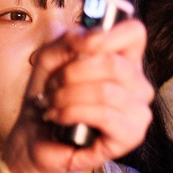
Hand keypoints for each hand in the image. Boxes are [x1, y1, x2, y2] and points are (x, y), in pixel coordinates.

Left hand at [0, 19, 154, 172]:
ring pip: (106, 91)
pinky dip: (71, 113)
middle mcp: (137, 85)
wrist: (34, 139)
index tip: (82, 43)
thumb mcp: (49, 61)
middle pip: (114, 63)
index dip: (109, 33)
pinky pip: (104, 115)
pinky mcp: (131, 136)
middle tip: (54, 85)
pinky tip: (58, 118)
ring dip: (66, 96)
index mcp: (123, 61)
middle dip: (71, 73)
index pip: (134, 33)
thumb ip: (67, 42)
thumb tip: (87, 37)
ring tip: (53, 103)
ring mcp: (138, 111)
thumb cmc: (48, 98)